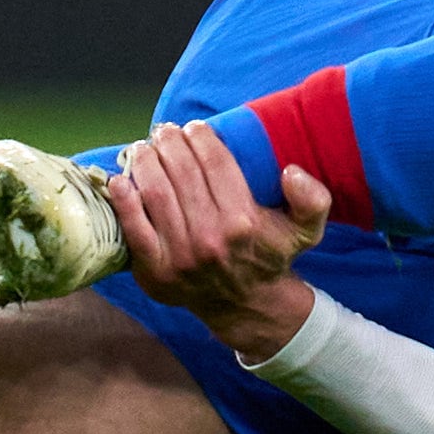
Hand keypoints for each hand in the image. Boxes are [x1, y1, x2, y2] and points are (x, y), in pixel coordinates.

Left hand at [105, 119, 329, 362]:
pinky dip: (123, 200)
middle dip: (170, 142)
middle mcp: (211, 238)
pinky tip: (120, 179)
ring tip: (145, 148)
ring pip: (155, 192)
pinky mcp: (155, 270)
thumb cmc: (269, 256)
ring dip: (145, 161)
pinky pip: (134, 228)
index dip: (201, 138)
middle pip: (181, 172)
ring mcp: (180, 255)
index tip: (194, 128)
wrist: (244, 304)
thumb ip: (313, 199)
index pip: (215, 163)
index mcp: (244, 221)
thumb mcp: (306, 230)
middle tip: (165, 131)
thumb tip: (290, 172)